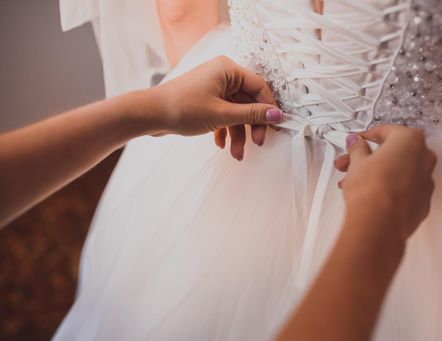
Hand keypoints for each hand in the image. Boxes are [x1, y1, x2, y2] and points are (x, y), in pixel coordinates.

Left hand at [140, 56, 282, 159]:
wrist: (149, 115)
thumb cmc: (182, 108)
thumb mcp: (222, 114)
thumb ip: (251, 114)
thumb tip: (277, 114)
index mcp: (228, 69)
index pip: (259, 88)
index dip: (268, 109)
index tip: (275, 128)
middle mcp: (222, 75)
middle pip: (248, 102)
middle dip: (252, 126)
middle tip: (258, 144)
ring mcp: (213, 87)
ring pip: (235, 112)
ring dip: (238, 133)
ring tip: (236, 154)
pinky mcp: (205, 100)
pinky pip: (223, 114)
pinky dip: (224, 130)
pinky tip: (220, 145)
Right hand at [334, 125, 436, 240]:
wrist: (379, 224)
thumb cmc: (372, 191)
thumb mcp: (357, 162)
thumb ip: (358, 148)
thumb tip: (357, 144)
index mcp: (410, 140)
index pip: (386, 131)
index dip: (366, 137)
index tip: (357, 142)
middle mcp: (424, 158)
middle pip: (393, 152)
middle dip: (369, 157)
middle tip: (352, 162)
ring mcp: (426, 182)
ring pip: (398, 171)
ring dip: (377, 173)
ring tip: (354, 182)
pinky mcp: (422, 202)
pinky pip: (404, 189)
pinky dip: (389, 188)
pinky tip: (370, 194)